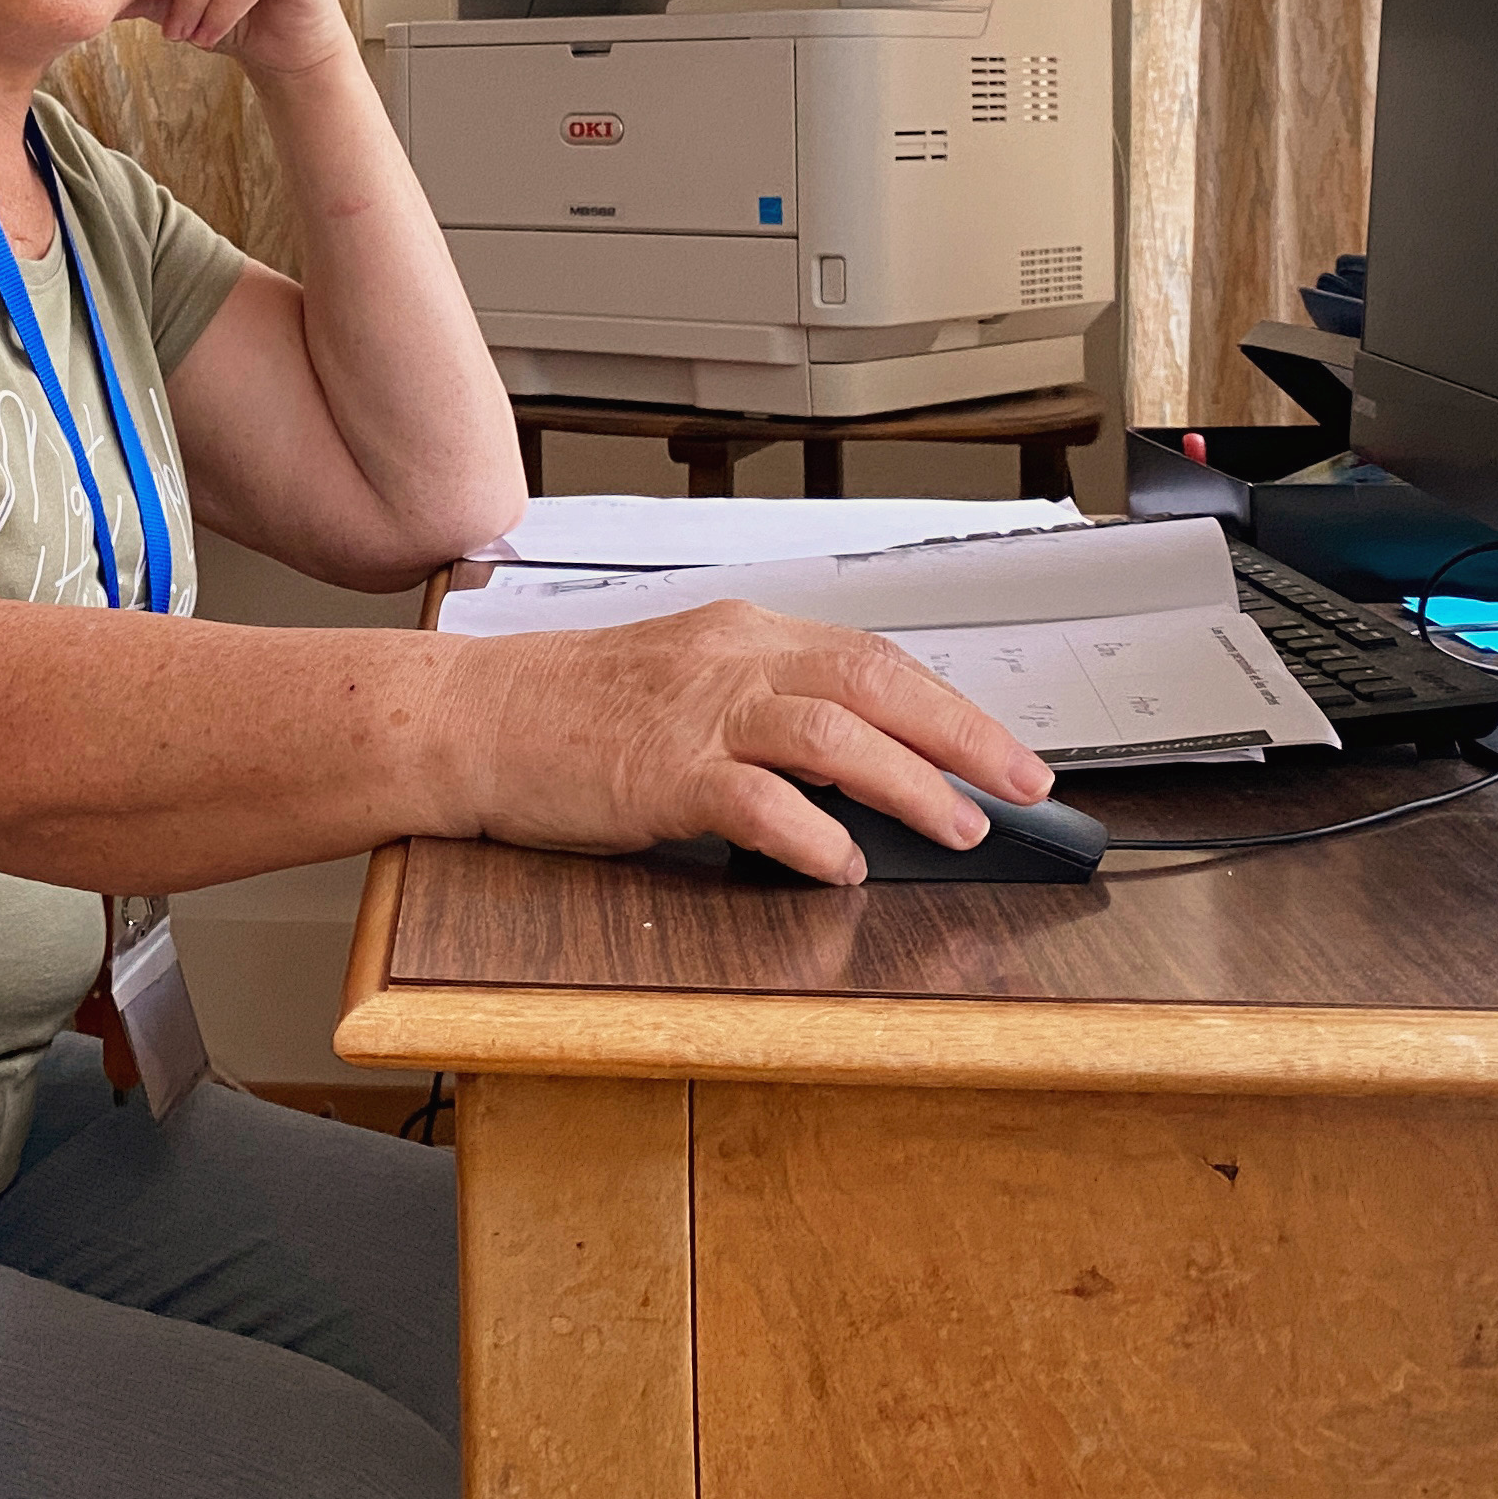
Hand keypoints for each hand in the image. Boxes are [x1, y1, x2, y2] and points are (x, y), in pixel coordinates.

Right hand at [456, 602, 1059, 885]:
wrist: (474, 717)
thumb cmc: (571, 710)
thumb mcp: (685, 684)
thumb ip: (767, 713)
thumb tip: (861, 766)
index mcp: (743, 636)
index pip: (873, 658)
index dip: (951, 706)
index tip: (1005, 750)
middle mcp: (730, 662)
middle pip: (874, 681)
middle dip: (963, 736)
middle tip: (1022, 785)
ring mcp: (695, 715)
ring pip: (833, 732)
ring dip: (909, 783)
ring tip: (958, 826)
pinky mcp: (658, 773)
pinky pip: (755, 800)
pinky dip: (812, 834)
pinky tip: (843, 863)